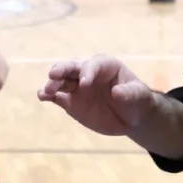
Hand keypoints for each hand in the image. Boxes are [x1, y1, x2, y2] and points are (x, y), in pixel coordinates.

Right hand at [37, 55, 156, 135]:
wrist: (131, 117)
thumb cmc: (137, 101)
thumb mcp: (139, 96)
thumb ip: (130, 93)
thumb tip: (117, 93)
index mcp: (105, 66)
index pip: (93, 65)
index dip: (88, 72)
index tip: (85, 84)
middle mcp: (88, 73)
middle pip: (72, 67)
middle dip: (62, 69)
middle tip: (53, 74)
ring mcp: (77, 87)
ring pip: (61, 80)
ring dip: (52, 83)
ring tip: (45, 92)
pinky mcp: (71, 101)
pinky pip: (58, 96)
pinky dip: (49, 95)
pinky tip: (43, 97)